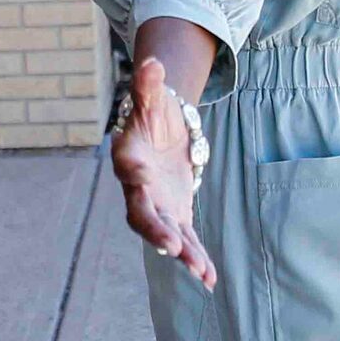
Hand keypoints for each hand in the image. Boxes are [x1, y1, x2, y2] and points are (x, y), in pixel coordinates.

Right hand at [111, 57, 216, 290]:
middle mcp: (139, 188)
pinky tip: (210, 279)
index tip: (141, 182)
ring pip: (166, 233)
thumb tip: (152, 61)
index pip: (129, 170)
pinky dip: (196, 258)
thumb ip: (149, 84)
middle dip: (157, 230)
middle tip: (171, 245)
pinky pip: (185, 240)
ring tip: (200, 272)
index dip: (134, 179)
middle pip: (143, 214)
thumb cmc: (152, 111)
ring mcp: (157, 204)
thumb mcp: (152, 96)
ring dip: (182, 253)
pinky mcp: (175, 214)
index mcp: (130, 157)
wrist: (159, 128)